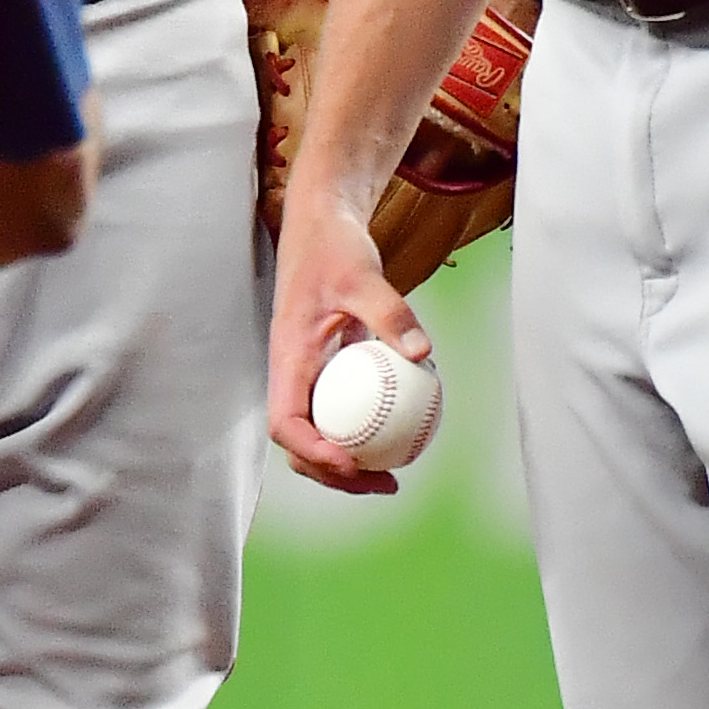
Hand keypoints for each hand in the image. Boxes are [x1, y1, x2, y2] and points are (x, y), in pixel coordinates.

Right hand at [265, 193, 426, 497]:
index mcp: (287, 359)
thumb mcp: (362, 276)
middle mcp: (292, 374)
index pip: (285, 422)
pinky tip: (405, 436)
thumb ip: (390, 312)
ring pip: (319, 433)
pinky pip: (343, 411)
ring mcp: (308, 375)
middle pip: (299, 443)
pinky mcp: (328, 370)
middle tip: (384, 482)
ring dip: (349, 464)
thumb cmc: (333, 248)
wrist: (323, 226)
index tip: (352, 464)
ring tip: (393, 476)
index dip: (313, 452)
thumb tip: (422, 353)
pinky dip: (365, 432)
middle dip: (333, 475)